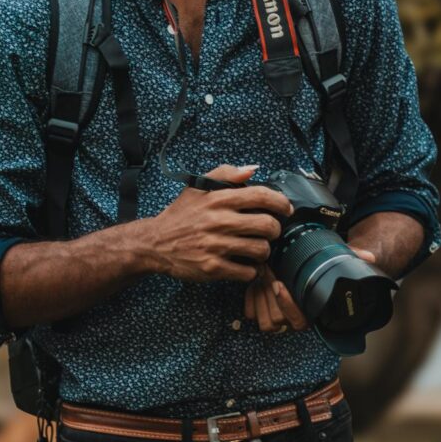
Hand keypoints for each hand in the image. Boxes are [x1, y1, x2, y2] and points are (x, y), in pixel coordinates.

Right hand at [147, 163, 292, 284]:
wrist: (155, 243)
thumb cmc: (180, 215)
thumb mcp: (198, 187)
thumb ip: (226, 173)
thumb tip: (252, 169)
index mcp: (218, 199)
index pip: (261, 196)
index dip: (281, 202)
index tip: (285, 209)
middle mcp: (219, 221)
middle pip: (267, 225)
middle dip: (275, 229)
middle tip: (270, 231)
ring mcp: (216, 246)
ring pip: (260, 250)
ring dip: (264, 251)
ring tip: (257, 248)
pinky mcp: (213, 268)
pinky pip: (247, 272)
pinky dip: (251, 270)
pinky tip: (245, 264)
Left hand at [243, 243, 376, 334]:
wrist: (296, 263)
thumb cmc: (316, 264)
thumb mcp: (331, 257)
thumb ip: (350, 257)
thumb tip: (370, 257)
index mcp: (311, 311)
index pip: (300, 321)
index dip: (288, 305)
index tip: (279, 284)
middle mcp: (293, 319)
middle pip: (277, 322)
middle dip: (269, 296)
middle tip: (267, 270)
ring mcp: (276, 317)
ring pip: (264, 322)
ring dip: (260, 298)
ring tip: (261, 274)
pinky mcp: (260, 311)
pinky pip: (250, 314)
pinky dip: (250, 298)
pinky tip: (254, 282)